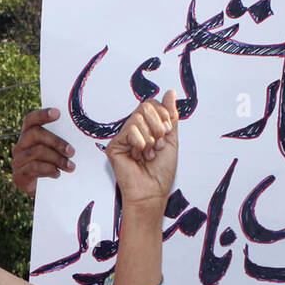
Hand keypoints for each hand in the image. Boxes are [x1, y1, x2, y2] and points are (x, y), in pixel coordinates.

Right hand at [12, 107, 75, 197]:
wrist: (44, 193)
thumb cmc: (53, 167)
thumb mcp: (57, 152)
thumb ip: (61, 141)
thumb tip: (79, 131)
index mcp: (28, 135)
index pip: (31, 119)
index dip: (42, 114)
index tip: (58, 113)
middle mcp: (20, 145)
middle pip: (35, 134)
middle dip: (56, 141)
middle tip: (71, 151)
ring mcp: (18, 161)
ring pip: (36, 152)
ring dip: (57, 159)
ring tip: (70, 166)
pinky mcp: (18, 176)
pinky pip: (33, 168)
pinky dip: (48, 170)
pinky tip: (58, 174)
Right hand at [104, 92, 179, 208]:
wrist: (152, 192)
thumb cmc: (160, 173)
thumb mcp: (171, 140)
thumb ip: (170, 116)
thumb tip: (170, 92)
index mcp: (146, 128)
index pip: (152, 105)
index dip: (163, 115)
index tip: (166, 133)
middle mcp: (133, 131)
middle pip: (145, 107)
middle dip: (157, 127)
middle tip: (156, 145)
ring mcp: (123, 138)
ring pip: (137, 118)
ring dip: (149, 138)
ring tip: (148, 154)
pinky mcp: (114, 146)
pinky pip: (130, 130)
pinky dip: (139, 143)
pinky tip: (138, 156)